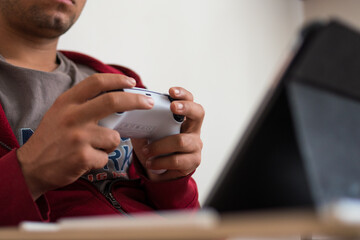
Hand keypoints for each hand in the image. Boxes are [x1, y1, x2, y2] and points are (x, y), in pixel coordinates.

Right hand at [17, 74, 153, 199]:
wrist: (31, 167)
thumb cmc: (51, 139)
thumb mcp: (60, 113)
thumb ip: (83, 105)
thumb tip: (116, 99)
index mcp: (67, 102)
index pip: (96, 82)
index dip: (117, 79)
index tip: (132, 82)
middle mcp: (72, 116)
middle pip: (113, 101)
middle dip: (136, 101)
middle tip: (148, 103)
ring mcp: (78, 137)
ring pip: (114, 137)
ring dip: (111, 144)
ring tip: (94, 148)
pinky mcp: (82, 156)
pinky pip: (106, 157)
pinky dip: (101, 160)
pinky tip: (86, 160)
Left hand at [132, 87, 203, 180]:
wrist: (160, 172)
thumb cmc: (156, 146)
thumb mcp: (149, 131)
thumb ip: (144, 120)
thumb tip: (126, 109)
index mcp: (183, 118)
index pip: (189, 99)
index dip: (183, 94)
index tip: (171, 91)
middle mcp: (193, 129)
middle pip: (199, 113)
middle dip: (186, 107)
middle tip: (172, 107)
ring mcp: (195, 145)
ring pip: (181, 141)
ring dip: (159, 145)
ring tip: (146, 150)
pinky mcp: (192, 162)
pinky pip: (176, 160)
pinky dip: (160, 161)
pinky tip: (151, 163)